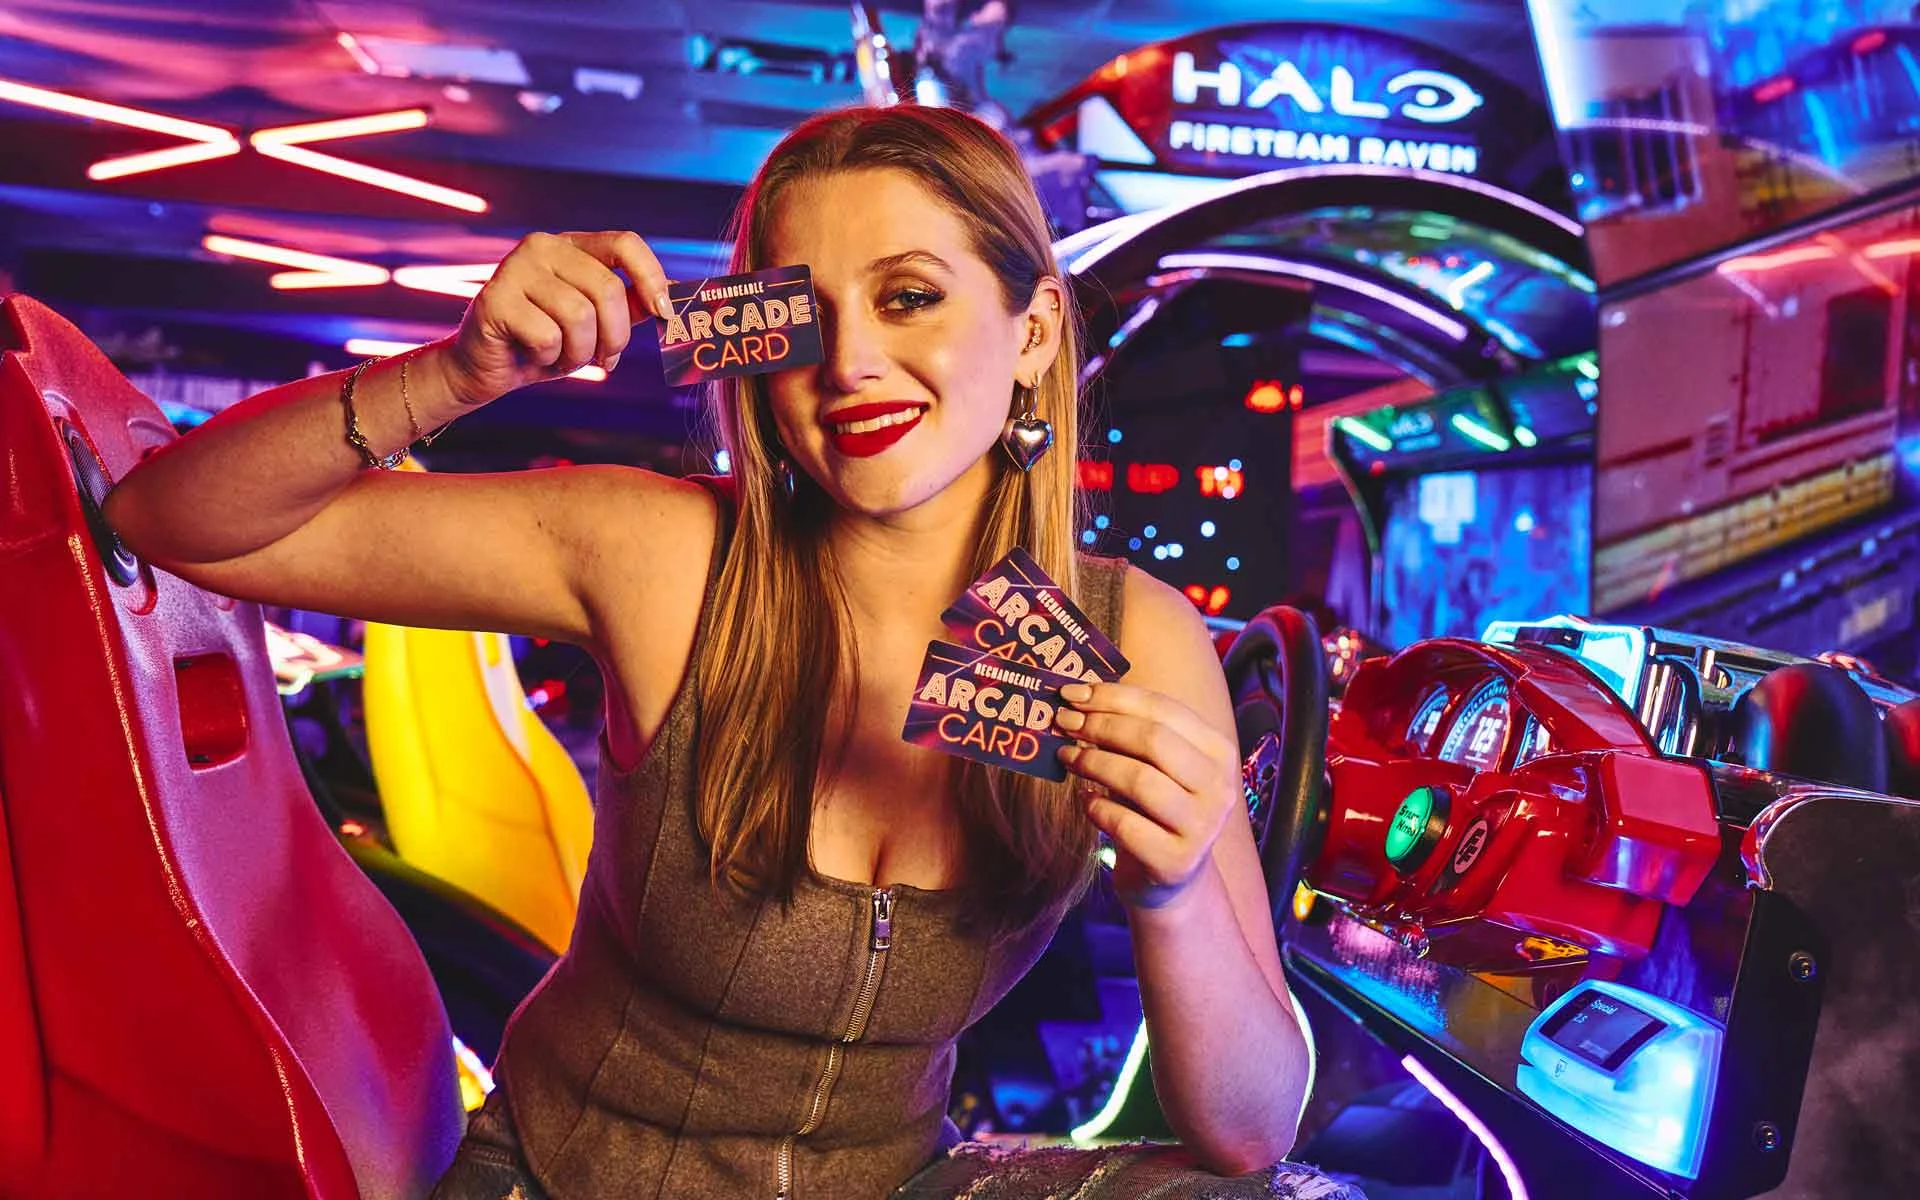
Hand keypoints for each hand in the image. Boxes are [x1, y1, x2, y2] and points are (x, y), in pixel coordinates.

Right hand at [438, 231, 674, 406]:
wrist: (487, 368)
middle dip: (615, 336)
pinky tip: (533, 356)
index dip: (652, 278)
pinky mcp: (495, 300)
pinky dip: (549, 359)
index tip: (666, 314)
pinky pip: (548, 336)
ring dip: (580, 353)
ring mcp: (515, 269)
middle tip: (604, 359)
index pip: (625, 243)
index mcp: (572, 246)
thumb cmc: (545, 343)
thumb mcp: (598, 323)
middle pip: (608, 289)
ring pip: (579, 316)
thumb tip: (681, 296)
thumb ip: (633, 305)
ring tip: (562, 357)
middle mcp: (542, 247)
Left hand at [1054, 681, 1240, 908]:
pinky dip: (1097, 807)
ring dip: (1094, 763)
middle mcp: (1219, 788)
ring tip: (1068, 757)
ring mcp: (1201, 828)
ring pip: (1140, 780)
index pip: (1164, 709)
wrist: (1170, 878)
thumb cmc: (1154, 809)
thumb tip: (1076, 697)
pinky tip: (1086, 801)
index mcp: (1218, 752)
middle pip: (1153, 741)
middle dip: (1102, 726)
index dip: (1114, 697)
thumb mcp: (1153, 766)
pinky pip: (1125, 824)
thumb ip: (1130, 732)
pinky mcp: (1175, 862)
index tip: (1072, 694)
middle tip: (1064, 723)